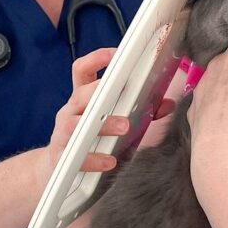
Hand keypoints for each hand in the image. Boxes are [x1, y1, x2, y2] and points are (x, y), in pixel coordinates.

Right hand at [47, 48, 129, 173]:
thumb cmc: (92, 140)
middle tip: (126, 96)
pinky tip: (110, 162)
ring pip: (74, 124)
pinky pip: (76, 157)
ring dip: (102, 124)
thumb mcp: (112, 122)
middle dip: (101, 92)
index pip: (82, 70)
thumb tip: (166, 104)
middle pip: (80, 95)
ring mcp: (62, 134)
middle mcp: (70, 112)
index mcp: (82, 98)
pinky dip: (94, 159)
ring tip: (124, 127)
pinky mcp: (60, 159)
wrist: (60, 172)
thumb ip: (141, 112)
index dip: (96, 59)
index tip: (115, 54)